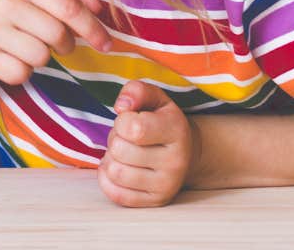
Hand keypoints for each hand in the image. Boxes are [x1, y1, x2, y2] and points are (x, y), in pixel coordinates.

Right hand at [0, 0, 111, 85]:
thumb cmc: (16, 16)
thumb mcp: (40, 0)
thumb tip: (99, 6)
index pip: (69, 8)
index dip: (93, 28)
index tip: (106, 44)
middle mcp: (5, 3)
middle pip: (56, 34)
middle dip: (65, 45)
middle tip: (57, 45)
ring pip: (40, 56)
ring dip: (41, 59)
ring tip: (29, 49)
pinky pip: (20, 74)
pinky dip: (22, 73)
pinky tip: (12, 60)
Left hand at [99, 80, 196, 206]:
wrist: (185, 153)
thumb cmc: (161, 121)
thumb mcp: (154, 98)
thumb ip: (136, 90)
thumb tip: (121, 106)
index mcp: (176, 130)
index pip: (132, 128)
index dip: (121, 121)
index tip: (130, 120)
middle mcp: (176, 161)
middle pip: (119, 150)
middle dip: (115, 140)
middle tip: (127, 139)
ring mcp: (167, 185)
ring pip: (115, 172)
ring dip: (111, 159)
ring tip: (125, 153)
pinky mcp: (156, 201)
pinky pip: (115, 194)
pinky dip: (108, 179)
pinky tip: (120, 168)